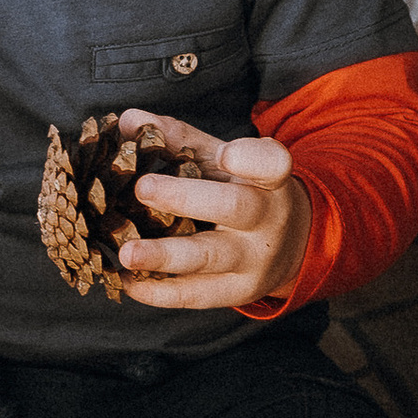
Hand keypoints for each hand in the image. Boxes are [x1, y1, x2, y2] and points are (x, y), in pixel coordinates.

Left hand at [109, 112, 309, 310]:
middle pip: (234, 207)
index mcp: (268, 179)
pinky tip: (129, 282)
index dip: (251, 159)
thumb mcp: (222, 161)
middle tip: (143, 188)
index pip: (271, 164)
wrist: (291, 244)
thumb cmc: (244, 191)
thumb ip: (180, 139)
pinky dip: (160, 291)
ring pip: (210, 258)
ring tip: (126, 252)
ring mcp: (254, 260)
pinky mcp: (238, 292)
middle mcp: (266, 218)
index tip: (226, 154)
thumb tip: (129, 121)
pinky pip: (197, 295)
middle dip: (187, 198)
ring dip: (164, 256)